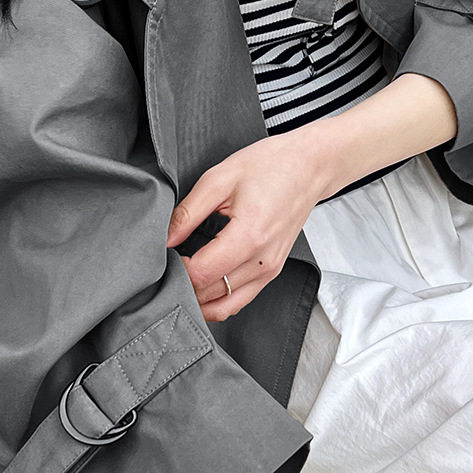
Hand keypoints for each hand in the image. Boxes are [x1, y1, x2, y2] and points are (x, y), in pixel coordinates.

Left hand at [165, 128, 328, 320]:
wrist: (308, 167)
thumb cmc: (270, 166)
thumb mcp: (219, 179)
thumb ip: (187, 213)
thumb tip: (165, 239)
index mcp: (248, 236)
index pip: (201, 274)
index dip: (175, 270)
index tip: (164, 256)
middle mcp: (262, 261)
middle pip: (210, 296)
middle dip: (183, 285)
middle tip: (167, 267)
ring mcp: (270, 270)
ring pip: (225, 306)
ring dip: (199, 299)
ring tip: (182, 279)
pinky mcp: (272, 272)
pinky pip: (240, 300)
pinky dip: (218, 300)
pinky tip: (203, 285)